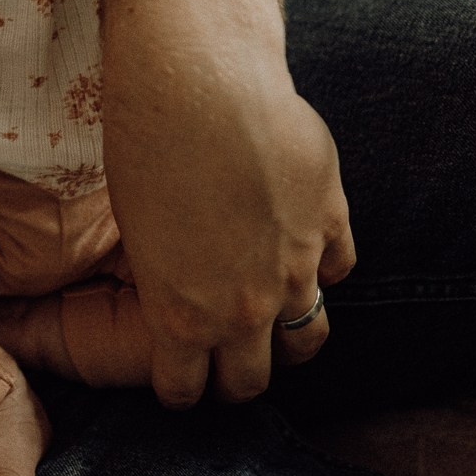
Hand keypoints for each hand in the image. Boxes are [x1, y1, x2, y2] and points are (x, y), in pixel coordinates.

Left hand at [102, 62, 355, 407]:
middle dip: (236, 379)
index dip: (181, 388)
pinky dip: (325, 267)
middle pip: (251, 381)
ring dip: (289, 337)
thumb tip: (184, 288)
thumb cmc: (144, 148)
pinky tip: (309, 253)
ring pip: (307, 337)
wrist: (200, 87)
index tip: (181, 380)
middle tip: (227, 364)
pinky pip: (339, 269)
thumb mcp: (136, 231)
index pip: (186, 389)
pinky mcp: (331, 222)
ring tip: (277, 325)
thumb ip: (169, 278)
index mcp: (182, 317)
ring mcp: (296, 269)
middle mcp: (244, 309)